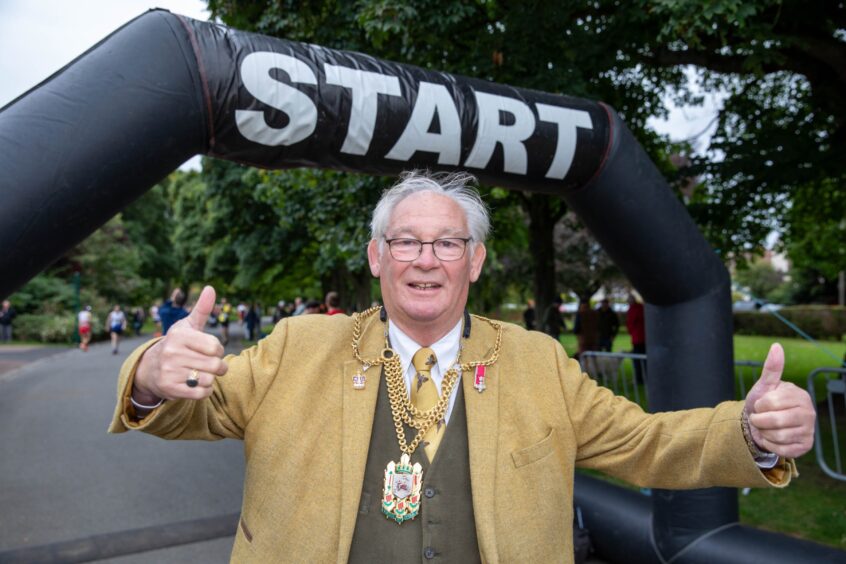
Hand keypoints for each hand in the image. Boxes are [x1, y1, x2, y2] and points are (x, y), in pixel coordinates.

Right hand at [132, 286, 227, 401]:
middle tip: (212, 365)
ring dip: (210, 379)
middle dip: (219, 367)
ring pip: (209, 380)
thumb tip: (211, 288)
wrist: (150, 368)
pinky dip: (205, 390)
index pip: (215, 347)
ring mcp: (170, 372)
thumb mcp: (188, 326)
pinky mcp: (170, 389)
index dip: (218, 350)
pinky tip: (197, 384)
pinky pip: (202, 393)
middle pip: (215, 365)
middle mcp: (172, 353)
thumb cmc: (177, 344)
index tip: (211, 350)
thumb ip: (202, 309)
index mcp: (179, 336)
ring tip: (201, 373)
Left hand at [744, 343, 814, 458]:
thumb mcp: (764, 386)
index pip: (770, 403)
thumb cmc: (764, 403)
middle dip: (759, 420)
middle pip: (774, 421)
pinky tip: (772, 438)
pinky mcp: (805, 446)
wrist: (763, 424)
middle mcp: (809, 413)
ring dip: (764, 433)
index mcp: (800, 395)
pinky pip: (781, 450)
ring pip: (777, 436)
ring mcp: (809, 430)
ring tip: (766, 427)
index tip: (761, 404)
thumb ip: (771, 368)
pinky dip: (770, 444)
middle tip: (760, 418)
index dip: (759, 405)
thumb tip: (776, 346)